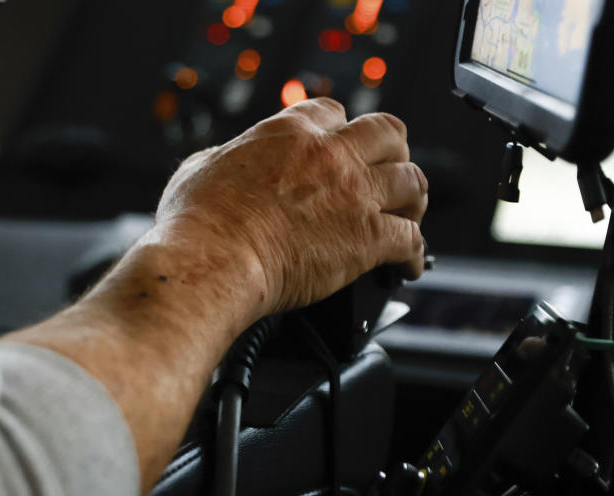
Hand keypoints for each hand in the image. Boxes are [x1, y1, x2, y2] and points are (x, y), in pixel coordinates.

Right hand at [154, 97, 428, 317]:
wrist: (213, 260)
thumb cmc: (199, 221)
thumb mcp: (200, 167)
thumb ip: (224, 157)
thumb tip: (223, 163)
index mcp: (290, 132)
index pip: (333, 112)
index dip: (341, 128)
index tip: (342, 143)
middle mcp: (330, 155)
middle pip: (390, 132)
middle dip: (396, 150)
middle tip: (392, 169)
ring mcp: (354, 194)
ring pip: (413, 181)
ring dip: (414, 199)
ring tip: (410, 215)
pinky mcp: (367, 238)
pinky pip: (412, 241)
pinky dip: (414, 255)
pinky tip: (407, 267)